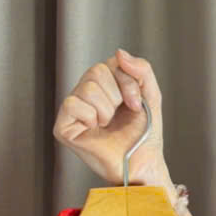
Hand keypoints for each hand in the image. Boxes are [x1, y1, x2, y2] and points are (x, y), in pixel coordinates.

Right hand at [53, 51, 184, 206]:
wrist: (143, 163)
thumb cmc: (145, 135)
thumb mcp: (152, 95)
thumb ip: (142, 69)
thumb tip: (119, 52)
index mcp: (104, 85)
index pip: (110, 63)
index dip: (127, 83)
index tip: (136, 105)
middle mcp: (86, 94)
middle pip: (96, 72)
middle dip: (117, 96)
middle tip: (120, 116)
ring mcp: (73, 110)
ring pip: (87, 88)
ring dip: (106, 110)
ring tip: (108, 125)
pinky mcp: (64, 127)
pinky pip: (72, 104)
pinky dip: (90, 117)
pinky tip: (95, 130)